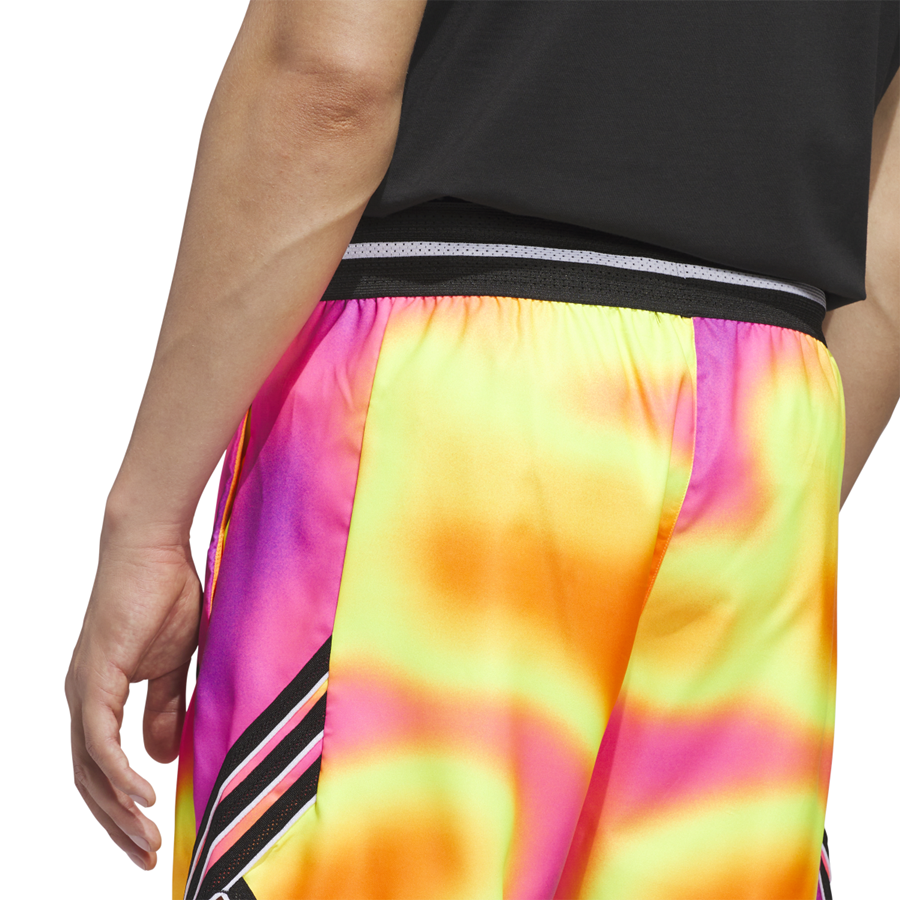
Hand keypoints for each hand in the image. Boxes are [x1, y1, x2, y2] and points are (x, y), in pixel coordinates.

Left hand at [66, 516, 201, 869]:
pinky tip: (142, 798)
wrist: (151, 546)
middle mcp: (82, 698)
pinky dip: (118, 774)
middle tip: (145, 858)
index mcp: (99, 695)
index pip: (101, 766)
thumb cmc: (165, 593)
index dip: (121, 806)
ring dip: (117, 811)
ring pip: (89, 769)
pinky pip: (99, 740)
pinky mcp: (95, 676)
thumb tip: (160, 756)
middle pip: (89, 780)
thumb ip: (165, 707)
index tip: (150, 837)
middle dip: (116, 825)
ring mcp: (83, 689)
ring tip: (146, 842)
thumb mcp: (175, 663)